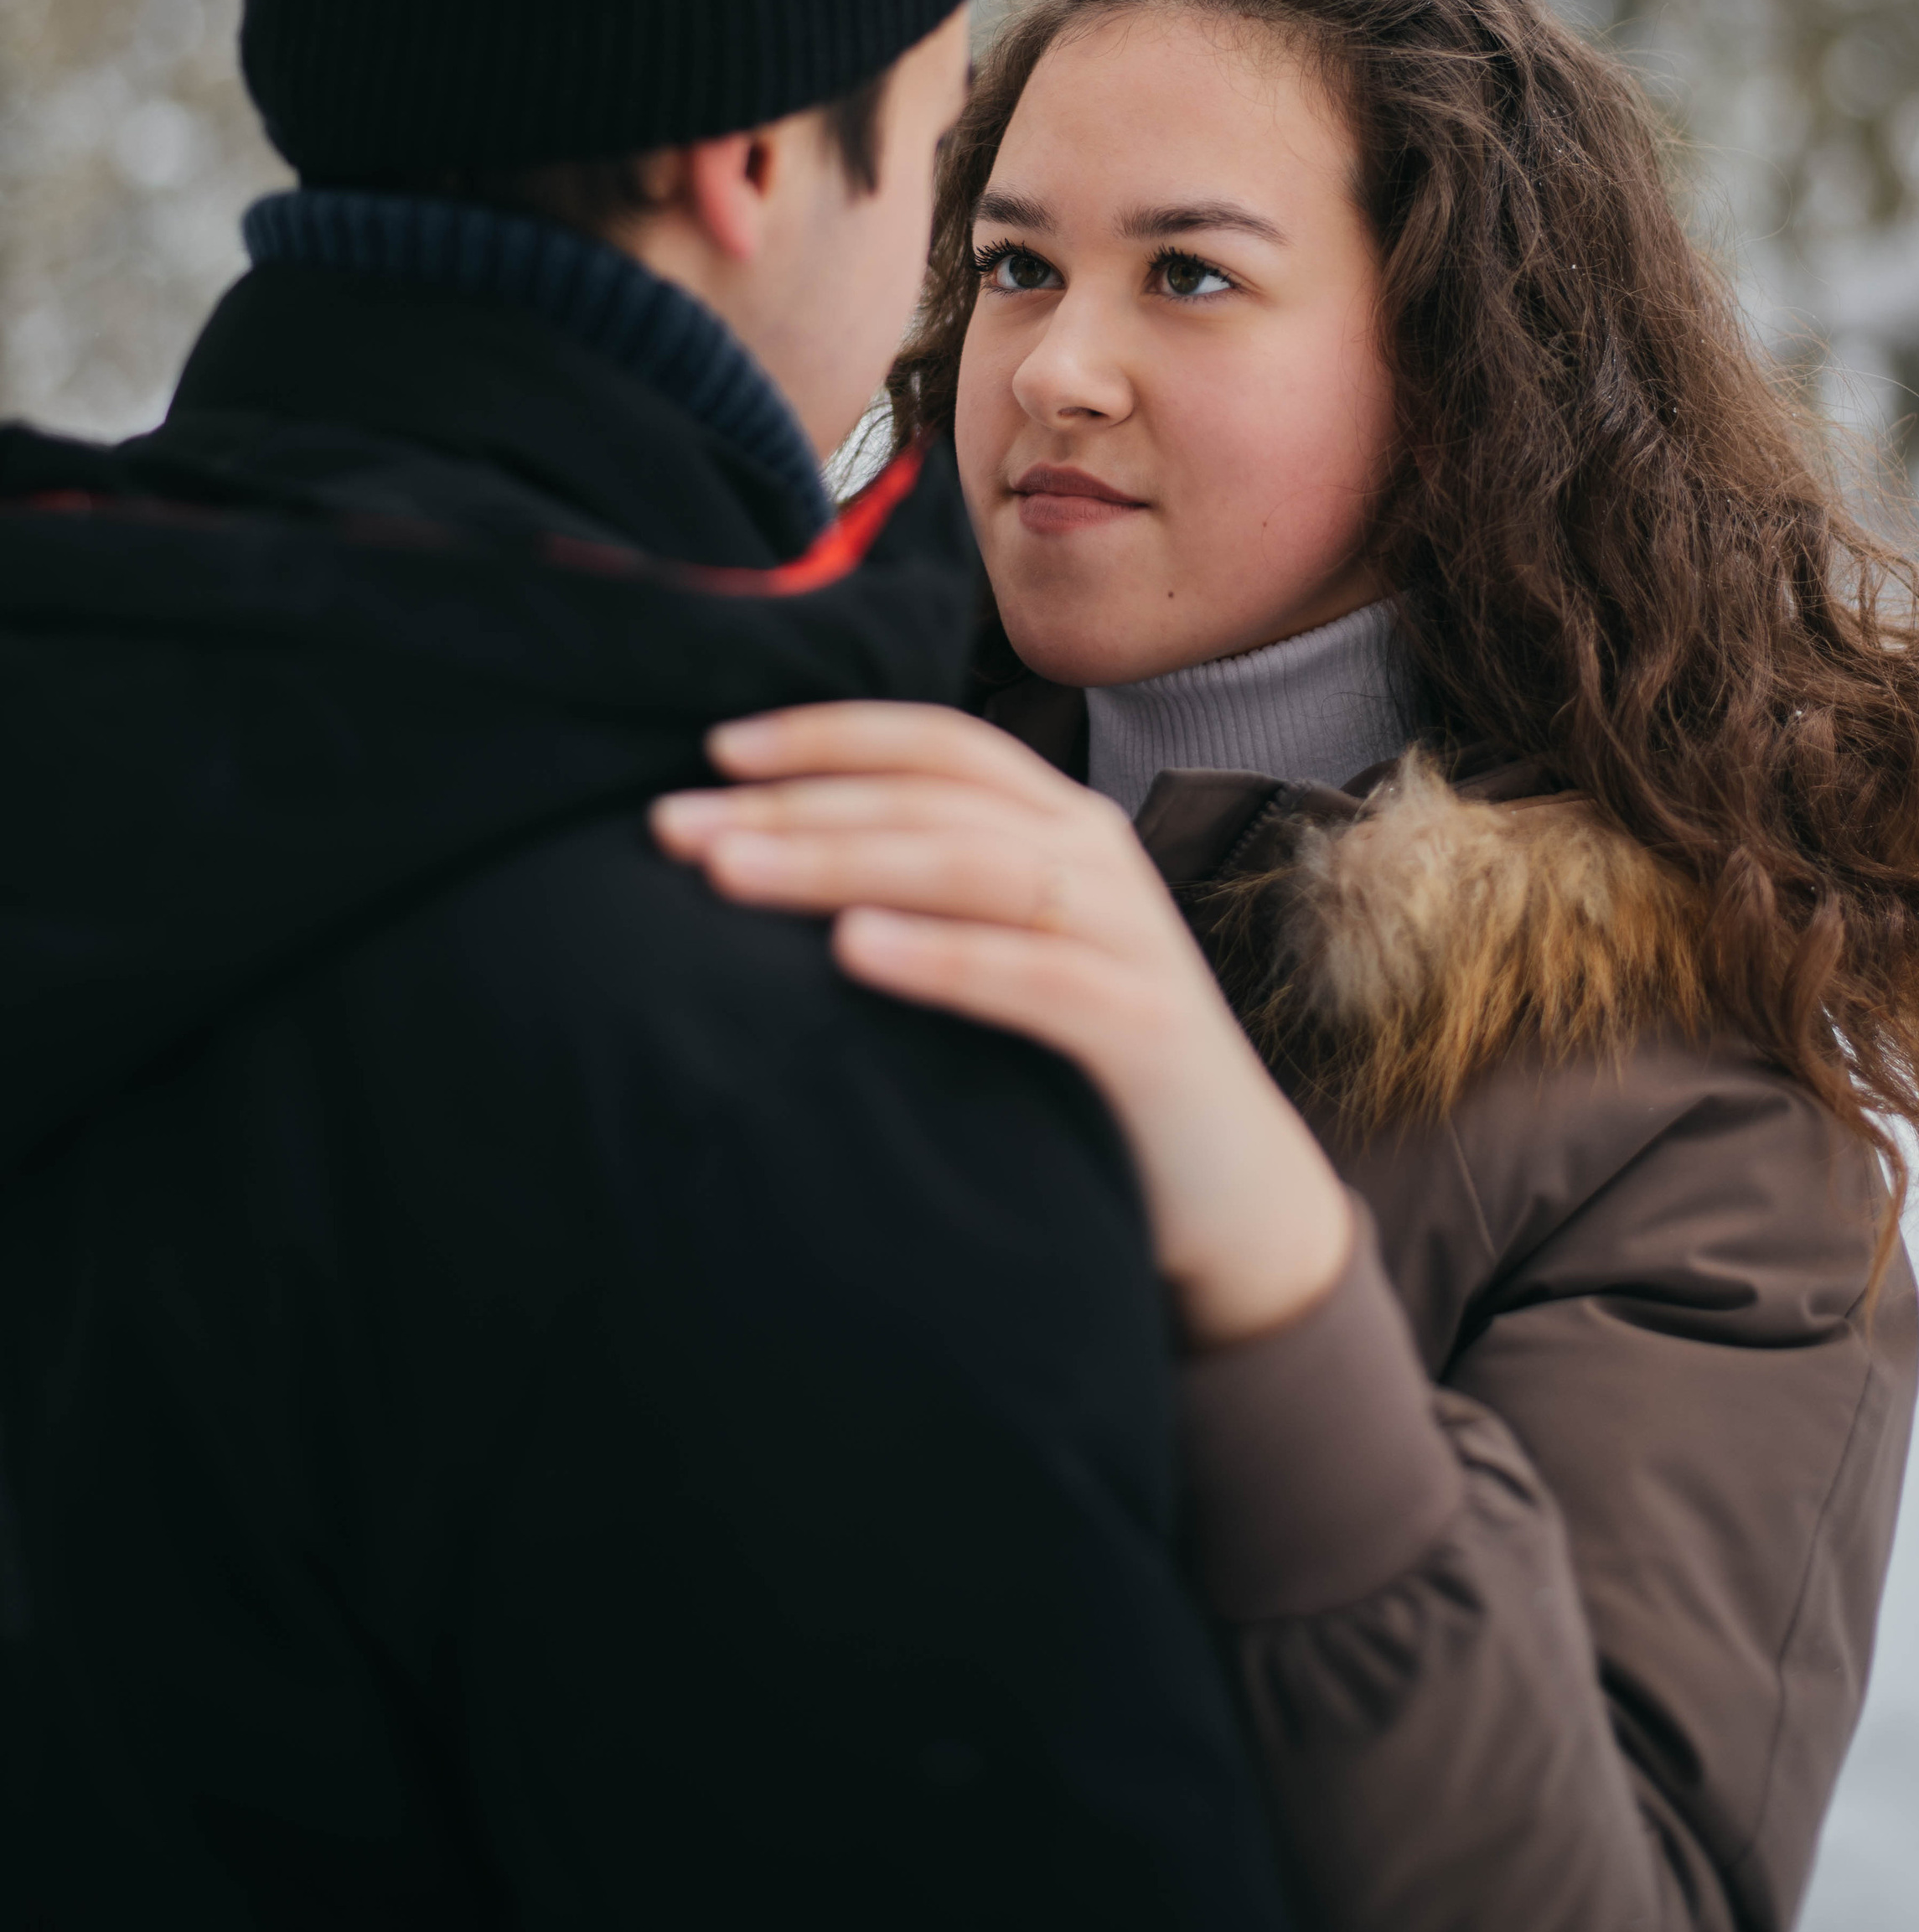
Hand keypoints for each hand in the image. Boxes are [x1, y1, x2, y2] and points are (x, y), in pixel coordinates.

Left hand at [650, 704, 1352, 1351]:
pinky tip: (855, 951)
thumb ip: (925, 898)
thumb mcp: (1003, 956)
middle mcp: (1097, 857)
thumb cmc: (1080, 1070)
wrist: (1229, 1196)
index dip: (827, 735)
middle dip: (798, 805)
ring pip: (975, 865)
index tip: (713, 751)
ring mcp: (1129, 936)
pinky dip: (943, 956)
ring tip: (733, 875)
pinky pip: (1036, 977)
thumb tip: (758, 866)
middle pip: (934, 800)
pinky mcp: (1146, 1027)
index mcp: (1058, 823)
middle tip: (677, 825)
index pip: (935, 745)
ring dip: (844, 863)